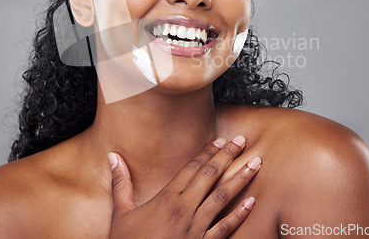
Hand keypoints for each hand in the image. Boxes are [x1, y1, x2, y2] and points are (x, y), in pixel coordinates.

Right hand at [107, 135, 260, 237]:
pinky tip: (252, 202)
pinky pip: (225, 228)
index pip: (191, 168)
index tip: (220, 140)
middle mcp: (184, 209)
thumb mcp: (121, 212)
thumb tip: (112, 156)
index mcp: (166, 198)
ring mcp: (195, 228)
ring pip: (222, 198)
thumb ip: (121, 183)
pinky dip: (239, 215)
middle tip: (242, 141)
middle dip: (227, 157)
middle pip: (210, 176)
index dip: (207, 152)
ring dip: (240, 179)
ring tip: (256, 164)